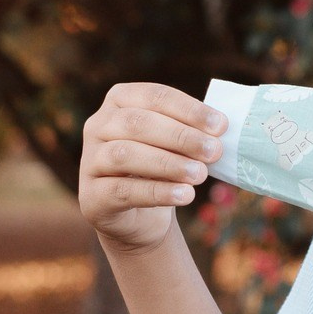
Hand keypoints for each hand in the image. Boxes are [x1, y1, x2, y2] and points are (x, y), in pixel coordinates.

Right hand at [79, 83, 229, 253]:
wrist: (140, 217)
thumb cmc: (164, 169)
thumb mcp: (178, 146)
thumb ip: (194, 133)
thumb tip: (222, 130)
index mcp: (120, 101)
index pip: (154, 96)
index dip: (188, 109)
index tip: (221, 126)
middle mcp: (98, 126)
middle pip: (137, 123)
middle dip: (181, 137)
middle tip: (215, 151)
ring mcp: (90, 161)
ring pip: (124, 155)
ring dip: (168, 164)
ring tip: (200, 174)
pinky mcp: (92, 196)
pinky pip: (122, 190)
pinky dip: (157, 192)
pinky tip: (185, 195)